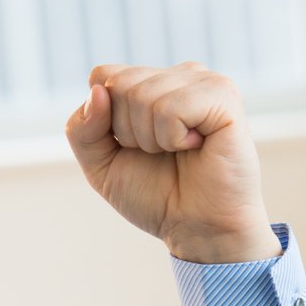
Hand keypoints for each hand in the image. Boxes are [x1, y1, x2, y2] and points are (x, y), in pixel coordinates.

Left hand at [66, 63, 280, 263]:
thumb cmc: (157, 196)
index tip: (134, 147)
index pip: (102, 76)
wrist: (199, 230)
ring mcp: (204, 82)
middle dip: (128, 132)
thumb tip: (98, 91)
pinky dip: (172, 138)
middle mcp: (181, 75)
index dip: (106, 121)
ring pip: (142, 96)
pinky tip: (196, 146)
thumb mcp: (101, 165)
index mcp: (154, 82)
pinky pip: (170, 108)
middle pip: (119, 84)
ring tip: (179, 152)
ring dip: (151, 139)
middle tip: (160, 153)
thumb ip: (82, 129)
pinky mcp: (223, 97)